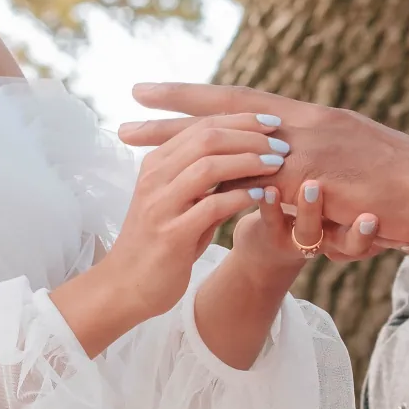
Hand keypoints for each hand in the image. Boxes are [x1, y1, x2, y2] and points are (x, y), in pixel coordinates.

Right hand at [51, 115, 283, 356]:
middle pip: (207, 138)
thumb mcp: (179, 203)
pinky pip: (211, 206)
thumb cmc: (160, 243)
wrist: (126, 286)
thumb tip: (245, 157)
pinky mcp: (171, 234)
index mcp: (156, 164)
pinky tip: (262, 197)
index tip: (274, 124)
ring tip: (277, 165)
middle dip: (249, 137)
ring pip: (208, 166)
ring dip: (249, 162)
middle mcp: (155, 177)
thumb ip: (204, 181)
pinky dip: (241, 197)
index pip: (201, 126)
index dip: (241, 121)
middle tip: (281, 146)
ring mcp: (160, 205)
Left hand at [120, 84, 408, 248]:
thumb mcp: (353, 174)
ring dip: (178, 140)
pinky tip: (184, 180)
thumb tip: (294, 183)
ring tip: (132, 138)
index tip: (160, 92)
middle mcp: (307, 126)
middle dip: (175, 109)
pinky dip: (223, 179)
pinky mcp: (319, 178)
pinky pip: (262, 179)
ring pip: (230, 140)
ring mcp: (311, 149)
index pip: (247, 104)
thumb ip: (319, 172)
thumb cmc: (404, 191)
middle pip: (228, 112)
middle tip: (127, 102)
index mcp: (314, 122)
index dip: (202, 98)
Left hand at [231, 179, 388, 275]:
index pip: (387, 235)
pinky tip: (269, 189)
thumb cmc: (326, 206)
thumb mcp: (360, 194)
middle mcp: (336, 239)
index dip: (396, 234)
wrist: (276, 236)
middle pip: (353, 244)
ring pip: (312, 234)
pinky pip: (274, 224)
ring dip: (312, 211)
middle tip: (371, 219)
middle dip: (361, 234)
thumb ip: (385, 181)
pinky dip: (272, 206)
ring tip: (313, 188)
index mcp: (362, 227)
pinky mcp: (274, 233)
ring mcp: (305, 238)